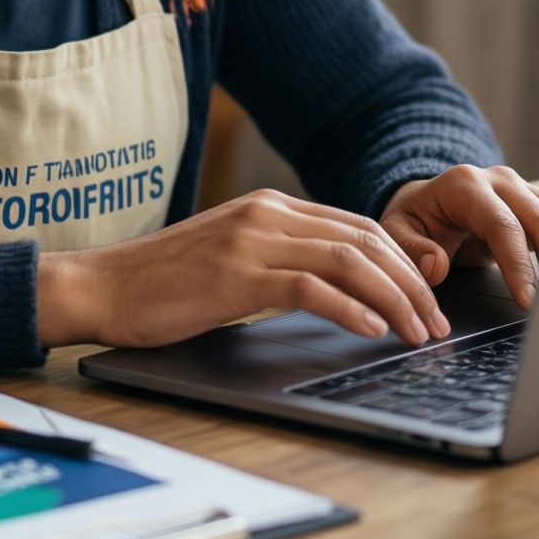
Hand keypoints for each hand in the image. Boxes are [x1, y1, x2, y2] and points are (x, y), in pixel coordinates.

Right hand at [37, 189, 451, 350]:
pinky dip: (350, 308)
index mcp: (269, 206)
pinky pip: (310, 286)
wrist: (103, 284)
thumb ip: (279, 256)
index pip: (357, 225)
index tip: (426, 297)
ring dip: (394, 299)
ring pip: (348, 260)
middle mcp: (267, 213)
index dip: (401, 262)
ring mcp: (252, 240)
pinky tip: (371, 330)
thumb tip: (335, 286)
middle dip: (410, 283)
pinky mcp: (237, 275)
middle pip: (364, 239)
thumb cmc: (163, 280)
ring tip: (417, 332)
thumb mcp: (231, 256)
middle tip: (435, 322)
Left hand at [379, 165, 538, 308]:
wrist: (428, 201)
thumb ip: (411, 249)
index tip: (529, 300)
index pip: (501, 226)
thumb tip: (437, 265)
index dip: (518, 265)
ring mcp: (522, 189)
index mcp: (465, 185)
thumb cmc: (416, 219)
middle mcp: (499, 181)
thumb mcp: (397, 231)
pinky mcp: (537, 202)